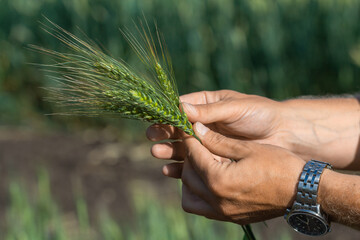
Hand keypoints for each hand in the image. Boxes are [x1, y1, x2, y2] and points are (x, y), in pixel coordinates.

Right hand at [147, 90, 290, 165]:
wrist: (284, 135)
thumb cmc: (260, 115)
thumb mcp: (234, 108)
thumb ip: (208, 111)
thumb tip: (179, 108)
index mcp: (207, 105)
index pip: (181, 109)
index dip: (167, 115)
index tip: (155, 121)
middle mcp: (204, 124)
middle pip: (178, 129)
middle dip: (164, 134)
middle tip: (152, 139)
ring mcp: (208, 142)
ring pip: (183, 147)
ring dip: (169, 151)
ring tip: (158, 154)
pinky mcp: (215, 159)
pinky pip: (194, 163)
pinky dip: (181, 167)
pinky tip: (170, 170)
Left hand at [179, 122, 305, 223]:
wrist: (304, 193)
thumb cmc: (279, 166)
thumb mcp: (248, 148)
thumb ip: (218, 141)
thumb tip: (197, 129)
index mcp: (219, 180)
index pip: (193, 155)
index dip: (189, 138)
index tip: (187, 128)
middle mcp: (217, 200)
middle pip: (188, 175)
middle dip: (189, 157)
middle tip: (196, 143)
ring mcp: (223, 212)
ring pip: (189, 196)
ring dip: (190, 178)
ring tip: (201, 164)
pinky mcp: (230, 218)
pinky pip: (202, 208)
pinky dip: (199, 194)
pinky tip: (209, 180)